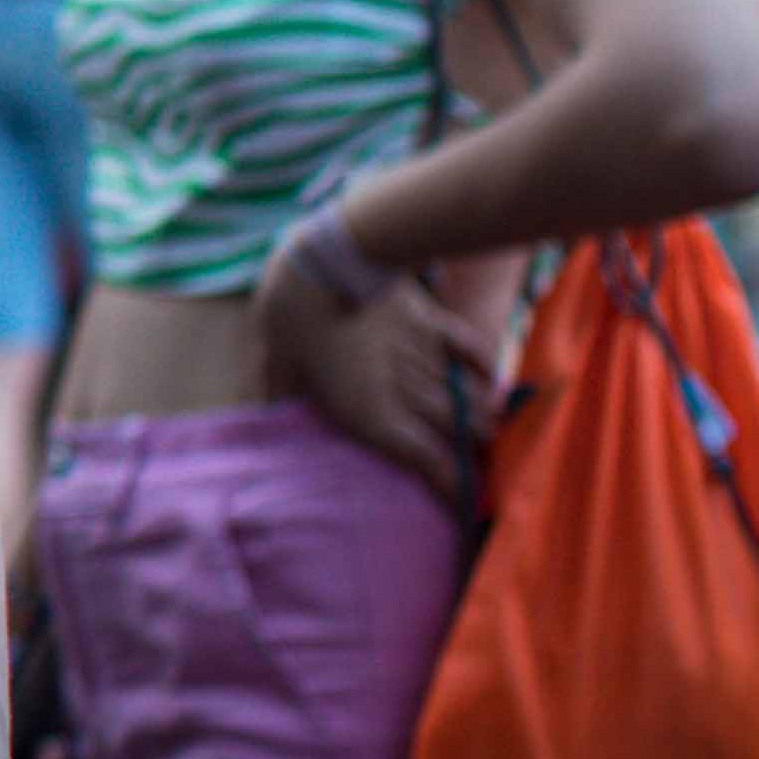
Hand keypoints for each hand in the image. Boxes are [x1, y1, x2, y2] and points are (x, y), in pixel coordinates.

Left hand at [252, 228, 505, 501]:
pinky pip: (468, 349)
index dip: (451, 486)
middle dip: (476, 457)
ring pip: (467, 397)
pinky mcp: (432, 320)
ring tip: (494, 438)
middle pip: (456, 433)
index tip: (465, 505)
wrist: (329, 253)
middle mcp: (406, 389)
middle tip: (488, 473)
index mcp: (371, 409)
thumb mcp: (278, 357)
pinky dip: (484, 367)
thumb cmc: (294, 311)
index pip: (425, 460)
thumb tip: (265, 417)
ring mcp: (423, 354)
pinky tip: (492, 381)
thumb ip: (279, 393)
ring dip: (485, 420)